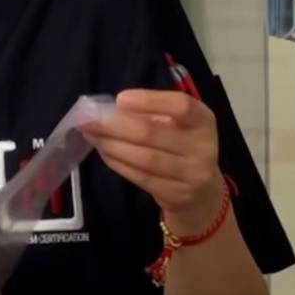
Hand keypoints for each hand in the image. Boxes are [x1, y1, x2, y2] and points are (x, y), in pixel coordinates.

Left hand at [85, 89, 225, 236]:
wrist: (203, 194)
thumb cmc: (183, 148)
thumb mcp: (178, 126)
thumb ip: (152, 114)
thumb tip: (109, 109)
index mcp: (203, 121)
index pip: (181, 106)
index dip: (150, 101)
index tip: (120, 99)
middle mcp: (202, 147)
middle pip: (153, 134)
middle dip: (116, 126)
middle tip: (90, 120)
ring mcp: (191, 174)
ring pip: (145, 159)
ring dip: (113, 146)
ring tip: (92, 136)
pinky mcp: (176, 195)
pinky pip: (141, 178)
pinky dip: (118, 164)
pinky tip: (105, 153)